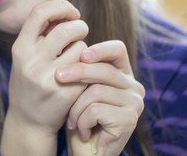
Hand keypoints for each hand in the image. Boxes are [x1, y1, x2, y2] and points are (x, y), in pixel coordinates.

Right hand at [7, 0, 88, 132]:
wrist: (27, 122)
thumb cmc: (30, 81)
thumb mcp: (25, 56)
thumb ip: (41, 34)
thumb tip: (64, 11)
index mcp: (20, 48)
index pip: (40, 13)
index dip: (60, 7)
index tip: (72, 13)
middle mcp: (31, 62)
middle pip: (65, 29)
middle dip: (79, 26)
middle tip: (81, 32)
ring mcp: (48, 79)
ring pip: (80, 48)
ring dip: (84, 49)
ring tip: (77, 57)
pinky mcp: (64, 94)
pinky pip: (87, 69)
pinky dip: (88, 67)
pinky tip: (81, 73)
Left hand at [56, 40, 144, 155]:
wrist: (86, 153)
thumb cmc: (80, 118)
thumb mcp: (81, 88)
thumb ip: (84, 70)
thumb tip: (72, 50)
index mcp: (124, 74)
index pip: (118, 49)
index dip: (100, 49)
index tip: (81, 54)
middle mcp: (134, 86)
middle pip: (104, 69)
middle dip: (78, 72)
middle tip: (59, 76)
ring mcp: (134, 103)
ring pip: (97, 91)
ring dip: (77, 107)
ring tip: (72, 120)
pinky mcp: (129, 120)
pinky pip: (96, 110)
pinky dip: (82, 120)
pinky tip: (82, 131)